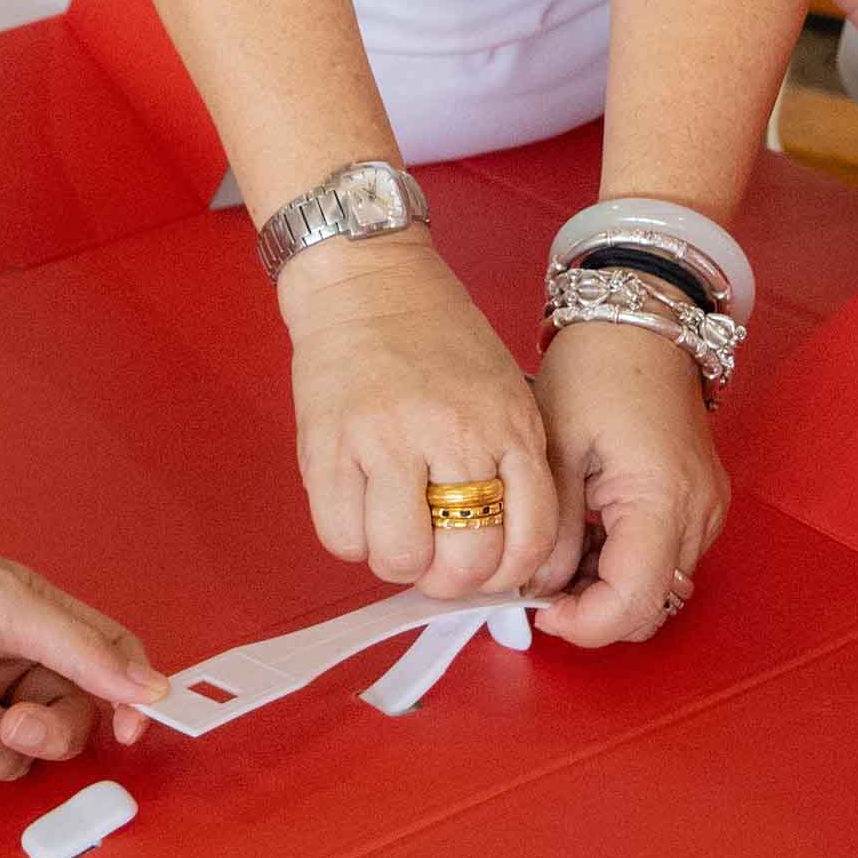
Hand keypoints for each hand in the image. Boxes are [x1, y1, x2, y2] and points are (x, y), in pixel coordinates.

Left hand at [0, 500, 170, 781]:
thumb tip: (152, 687)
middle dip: (51, 730)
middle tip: (21, 722)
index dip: (124, 694)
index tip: (132, 728)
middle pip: (61, 719)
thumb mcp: (1, 599)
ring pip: (10, 755)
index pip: (99, 658)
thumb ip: (80, 649)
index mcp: (25, 614)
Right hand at [277, 228, 562, 599]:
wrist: (368, 280)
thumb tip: (504, 555)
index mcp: (507, 424)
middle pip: (464, 561)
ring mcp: (385, 440)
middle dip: (450, 577)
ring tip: (393, 528)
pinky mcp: (328, 444)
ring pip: (400, 557)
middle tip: (436, 556)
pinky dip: (351, 541)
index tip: (490, 569)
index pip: (529, 539)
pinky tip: (358, 509)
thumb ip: (511, 464)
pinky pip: (341, 538)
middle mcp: (452, 434)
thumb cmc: (440, 339)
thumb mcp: (504, 392)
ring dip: (397, 560)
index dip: (508, 575)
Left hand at [532, 305, 727, 646]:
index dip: (583, 624)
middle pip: (651, 607)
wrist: (640, 323)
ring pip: (660, 589)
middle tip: (542, 584)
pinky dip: (626, 563)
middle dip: (593, 611)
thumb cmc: (596, 370)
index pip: (632, 603)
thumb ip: (554, 529)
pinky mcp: (701, 504)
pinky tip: (590, 532)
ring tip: (563, 550)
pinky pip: (666, 559)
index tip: (539, 609)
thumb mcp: (555, 447)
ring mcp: (707, 511)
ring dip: (609, 589)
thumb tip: (541, 587)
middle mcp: (698, 515)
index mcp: (662, 500)